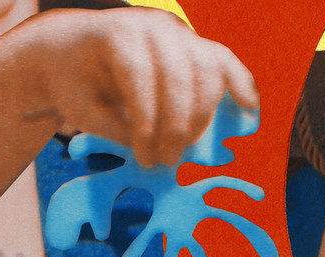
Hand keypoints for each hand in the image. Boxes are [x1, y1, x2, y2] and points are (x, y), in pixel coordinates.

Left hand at [38, 7, 259, 166]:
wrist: (74, 49)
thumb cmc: (76, 82)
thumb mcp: (83, 110)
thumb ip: (119, 130)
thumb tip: (157, 152)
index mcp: (117, 35)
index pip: (141, 79)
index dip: (147, 125)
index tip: (146, 158)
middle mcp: (152, 26)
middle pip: (179, 78)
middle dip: (177, 127)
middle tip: (167, 161)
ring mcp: (178, 32)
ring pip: (206, 73)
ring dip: (202, 118)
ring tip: (186, 146)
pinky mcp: (194, 45)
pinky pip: (224, 62)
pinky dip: (240, 83)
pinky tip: (250, 107)